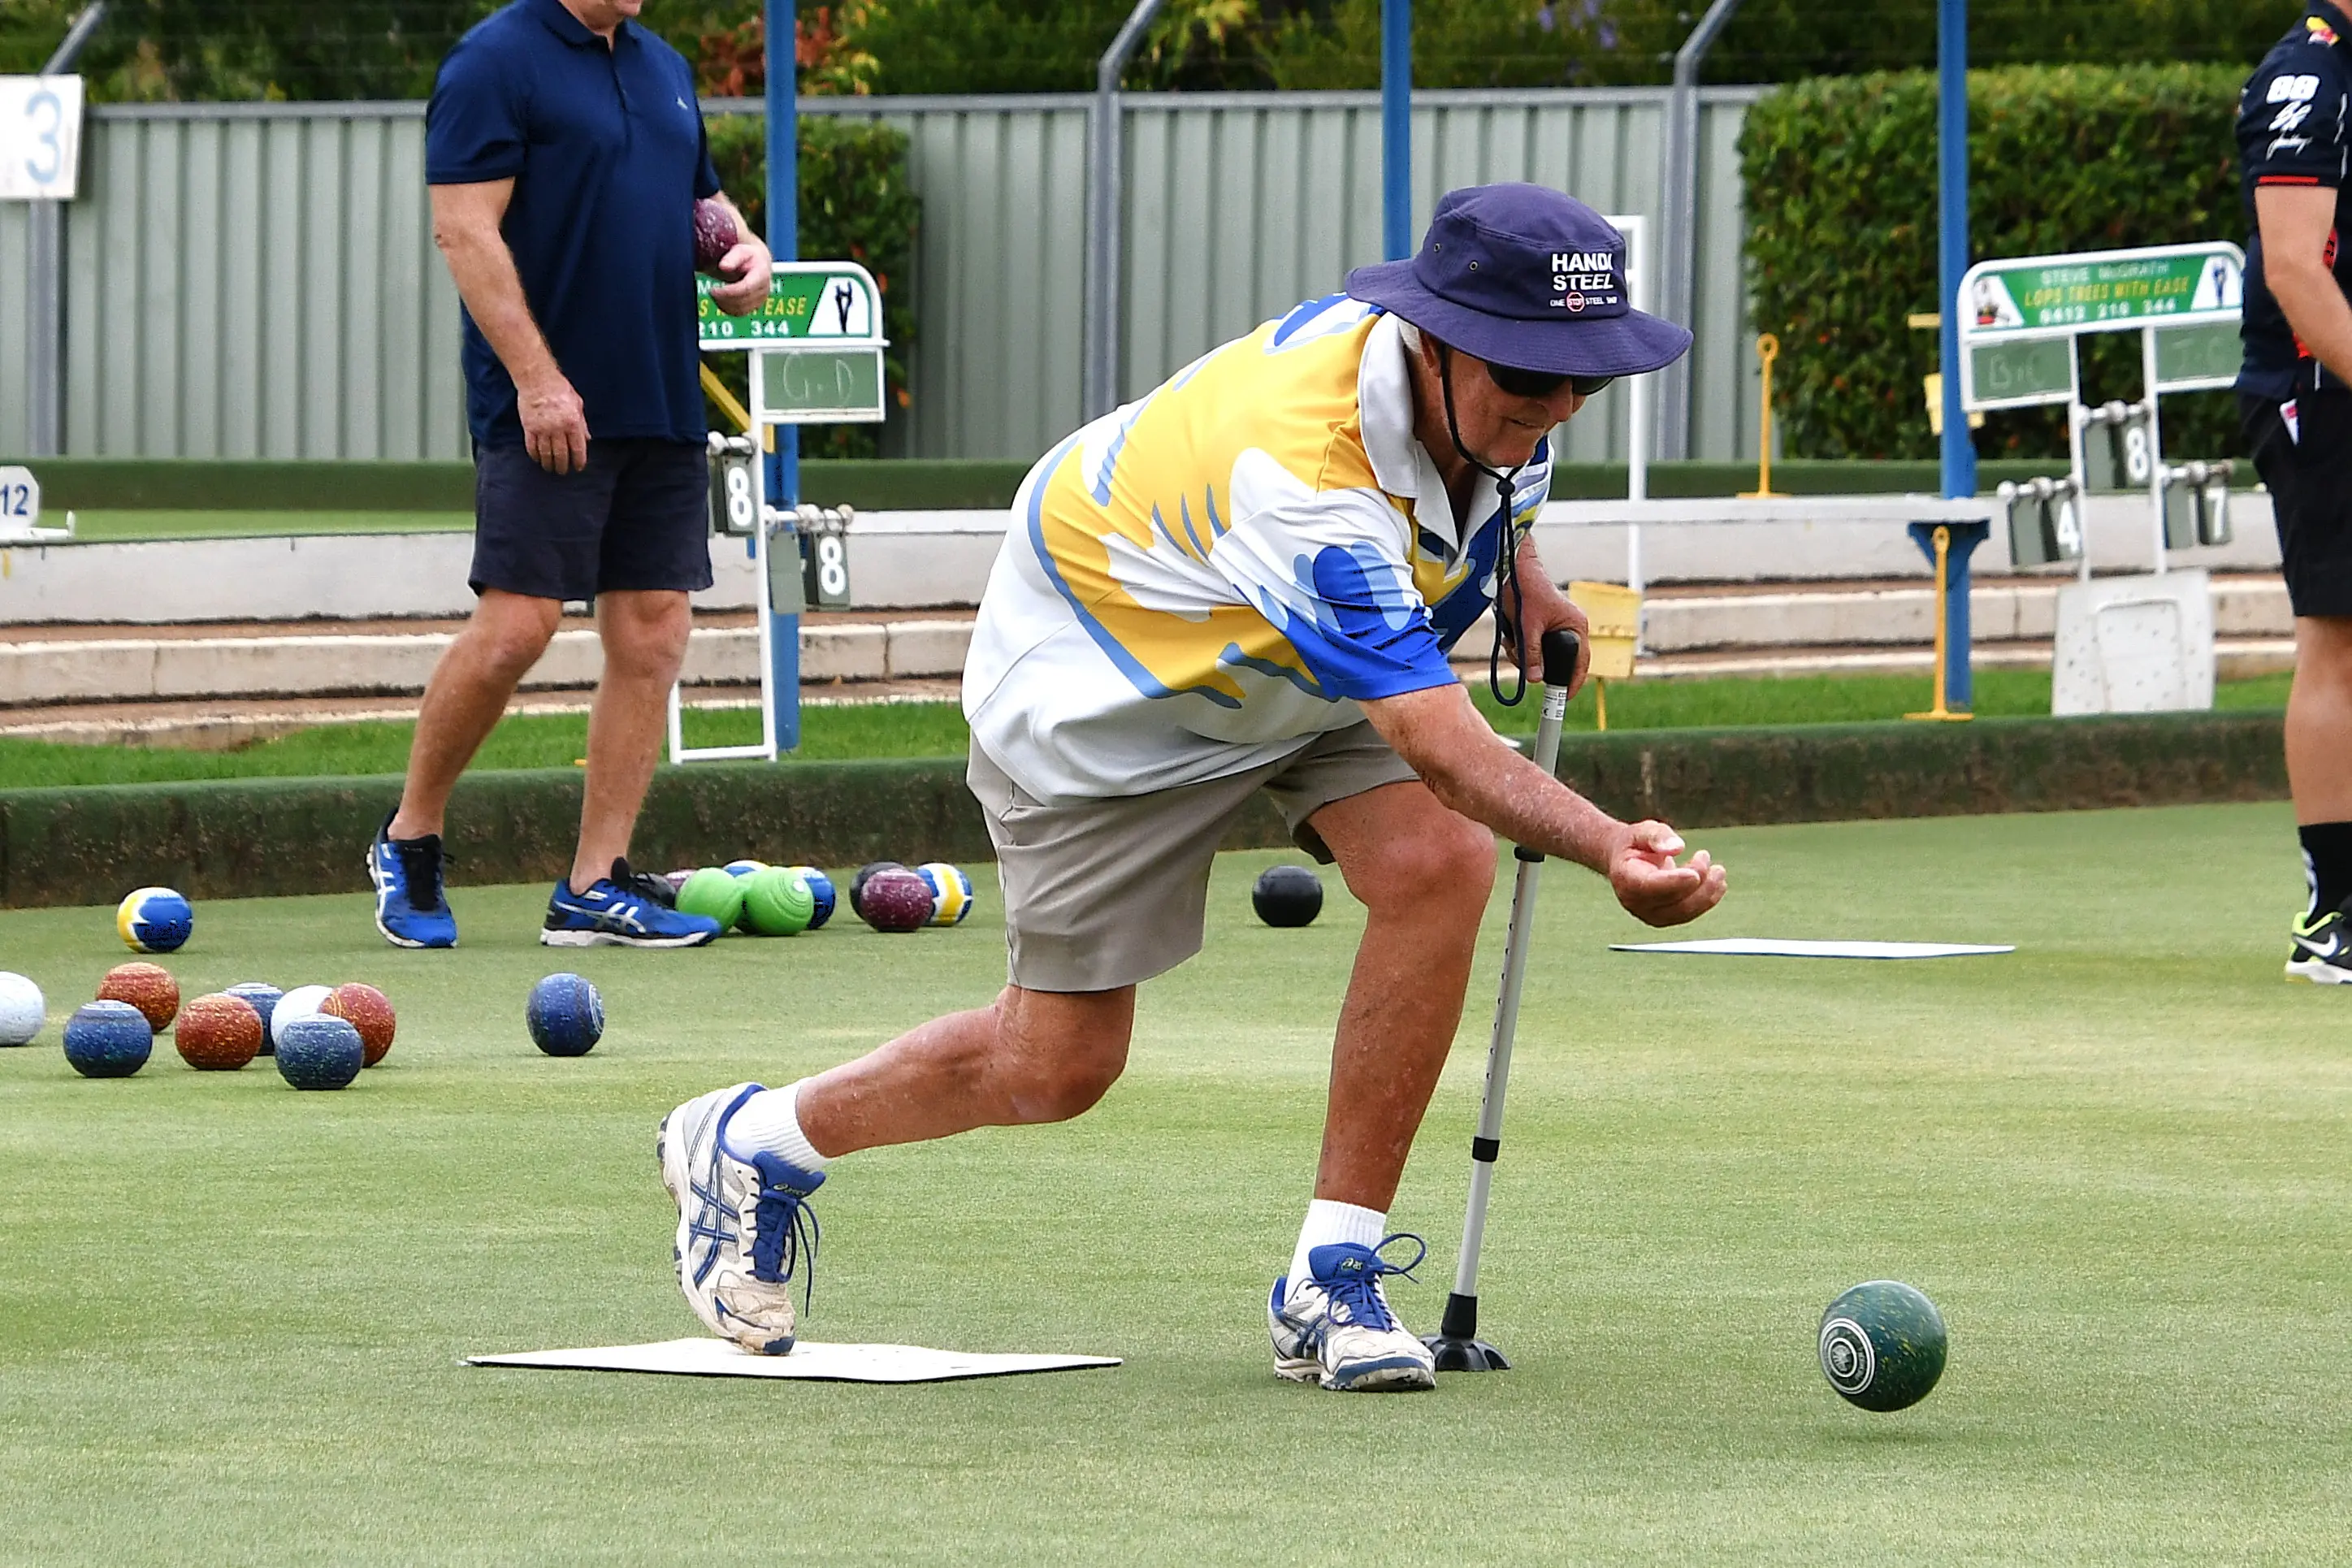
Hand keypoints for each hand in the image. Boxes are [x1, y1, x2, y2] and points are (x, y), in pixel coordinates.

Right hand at [518, 372, 588, 474]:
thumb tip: (587, 439)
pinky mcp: (529, 427)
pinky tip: (537, 459)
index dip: (578, 461)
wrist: (537, 379)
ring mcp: (542, 429)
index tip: (578, 467)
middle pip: (561, 455)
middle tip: (563, 471)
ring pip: (546, 454)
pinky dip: (535, 455)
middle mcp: (558, 428)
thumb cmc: (560, 389)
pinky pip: (532, 447)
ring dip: (549, 464)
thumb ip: (582, 423)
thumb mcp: (578, 404)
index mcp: (573, 422)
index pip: (578, 449)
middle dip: (563, 466)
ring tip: (550, 468)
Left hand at [710, 236, 772, 315]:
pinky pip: (740, 313)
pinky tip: (719, 300)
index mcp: (762, 274)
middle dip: (724, 298)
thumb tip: (723, 266)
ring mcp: (760, 299)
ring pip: (741, 309)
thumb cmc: (747, 256)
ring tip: (714, 294)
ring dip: (724, 304)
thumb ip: (732, 257)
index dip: (728, 292)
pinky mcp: (755, 306)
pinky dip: (727, 309)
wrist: (757, 262)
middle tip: (711, 292)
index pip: (746, 288)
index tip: (713, 289)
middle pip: (742, 300)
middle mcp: (764, 289)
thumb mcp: (740, 251)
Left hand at [1501, 563, 1591, 693]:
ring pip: (1541, 657)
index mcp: (1576, 626)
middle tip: (1522, 662)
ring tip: (1512, 642)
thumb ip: (1531, 653)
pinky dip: (1519, 648)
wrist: (1515, 571)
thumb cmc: (1528, 591)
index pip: (1581, 661)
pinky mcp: (1541, 630)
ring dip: (1523, 655)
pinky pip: (1532, 649)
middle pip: (1557, 661)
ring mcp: (1555, 630)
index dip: (1573, 681)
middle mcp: (1569, 629)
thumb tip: (1535, 679)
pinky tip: (1510, 638)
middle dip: (1536, 664)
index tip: (1564, 698)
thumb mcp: (1528, 625)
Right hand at [1607, 820, 1725, 926]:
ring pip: (1685, 911)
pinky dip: (1707, 899)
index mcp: (1626, 878)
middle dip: (1698, 880)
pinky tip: (1718, 883)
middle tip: (1705, 855)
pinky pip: (1689, 914)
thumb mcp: (1641, 831)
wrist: (1626, 862)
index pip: (1650, 886)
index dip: (1673, 882)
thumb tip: (1677, 847)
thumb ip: (1656, 836)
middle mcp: (1634, 902)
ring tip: (1718, 870)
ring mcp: (1649, 914)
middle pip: (1673, 900)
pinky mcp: (1665, 918)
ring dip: (1707, 891)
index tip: (1694, 874)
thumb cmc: (1635, 844)